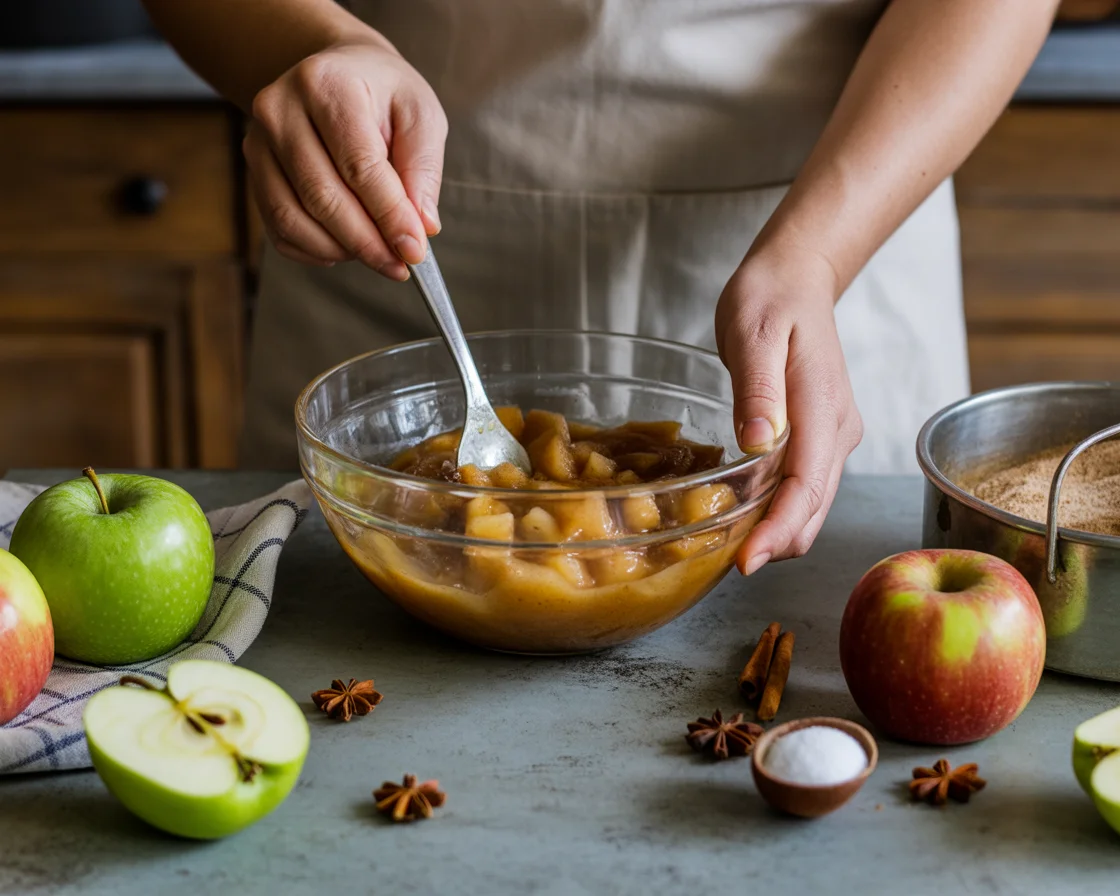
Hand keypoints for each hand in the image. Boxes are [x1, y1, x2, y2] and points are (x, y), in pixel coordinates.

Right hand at [244, 39, 446, 278]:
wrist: (336, 72)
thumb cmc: (382, 95)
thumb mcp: (419, 114)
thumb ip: (423, 168)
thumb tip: (422, 226)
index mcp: (327, 84)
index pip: (358, 165)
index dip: (389, 215)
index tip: (414, 251)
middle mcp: (280, 109)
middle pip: (322, 196)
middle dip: (366, 242)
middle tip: (400, 266)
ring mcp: (258, 141)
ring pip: (293, 217)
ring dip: (340, 249)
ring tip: (377, 254)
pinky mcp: (253, 170)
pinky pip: (278, 228)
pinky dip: (314, 250)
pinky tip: (345, 248)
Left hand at [715, 245, 862, 573]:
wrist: (797, 276)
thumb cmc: (770, 297)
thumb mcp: (753, 332)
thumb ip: (758, 388)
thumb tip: (759, 443)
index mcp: (825, 410)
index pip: (808, 488)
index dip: (778, 530)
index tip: (746, 562)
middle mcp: (838, 432)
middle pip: (814, 509)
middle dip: (776, 542)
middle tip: (726, 562)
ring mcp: (834, 437)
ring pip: (812, 504)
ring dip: (777, 530)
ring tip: (729, 545)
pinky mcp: (821, 437)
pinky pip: (805, 487)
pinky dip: (779, 509)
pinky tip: (744, 513)